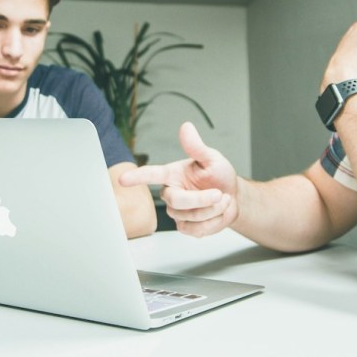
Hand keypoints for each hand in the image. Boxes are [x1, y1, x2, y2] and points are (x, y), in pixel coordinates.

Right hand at [119, 122, 237, 236]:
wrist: (234, 198)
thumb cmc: (219, 176)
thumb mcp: (212, 159)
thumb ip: (197, 147)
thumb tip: (186, 127)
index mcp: (172, 174)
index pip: (151, 175)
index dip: (137, 177)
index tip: (123, 179)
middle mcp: (171, 193)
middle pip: (176, 201)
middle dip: (202, 199)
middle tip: (219, 194)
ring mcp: (177, 212)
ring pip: (190, 216)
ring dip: (213, 209)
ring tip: (222, 199)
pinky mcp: (185, 226)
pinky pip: (196, 230)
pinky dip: (213, 222)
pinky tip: (217, 213)